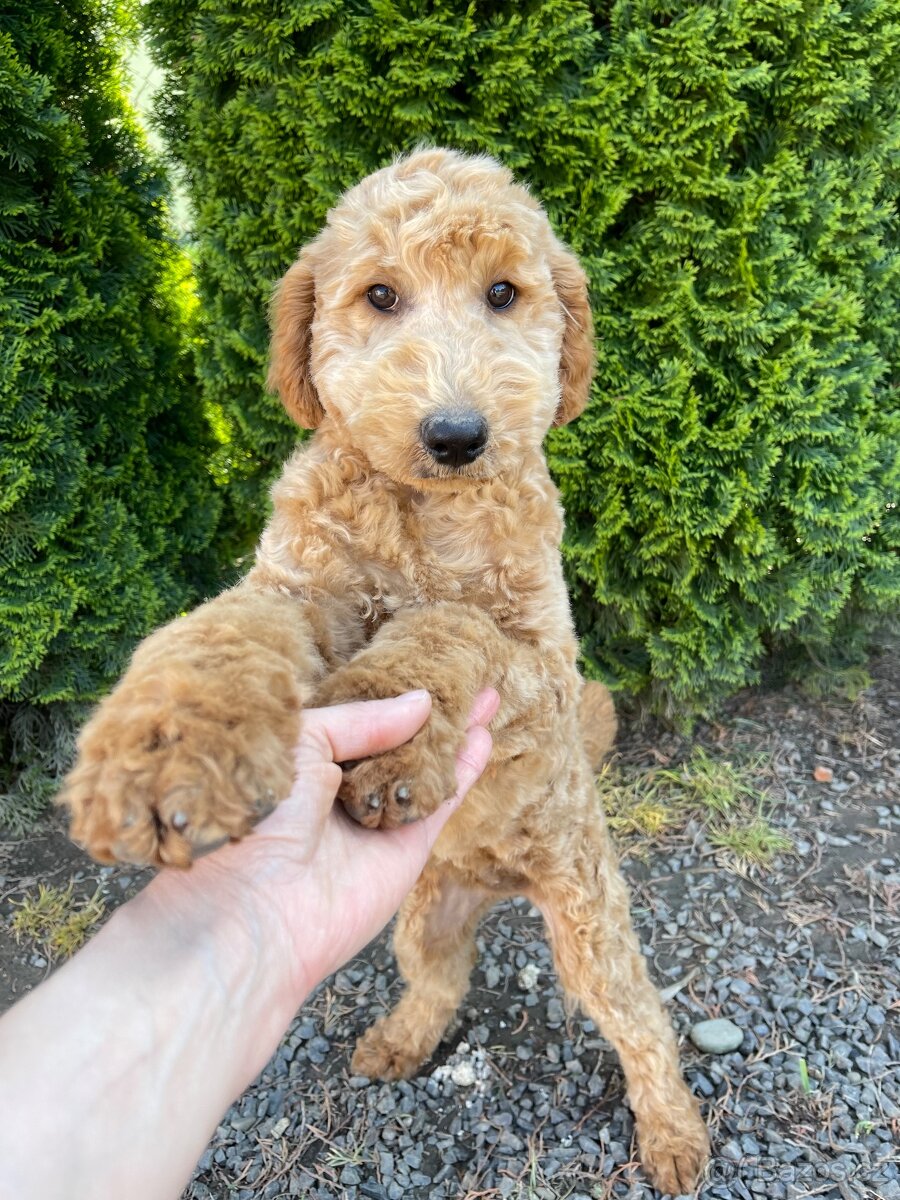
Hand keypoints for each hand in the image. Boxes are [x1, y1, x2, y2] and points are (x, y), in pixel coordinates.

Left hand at [146, 687, 498, 999]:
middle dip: (430, 708)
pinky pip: (441, 801)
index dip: (386, 691)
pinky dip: (464, 768)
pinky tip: (484, 735)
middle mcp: (342, 788)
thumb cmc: (257, 814)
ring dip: (456, 732)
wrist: (256, 909)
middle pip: (397, 741)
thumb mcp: (299, 740)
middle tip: (464, 671)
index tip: (418, 658)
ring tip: (485, 693)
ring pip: (426, 767)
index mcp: (304, 760)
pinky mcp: (406, 851)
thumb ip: (361, 718)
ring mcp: (377, 819)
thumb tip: (421, 701)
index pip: (354, 718)